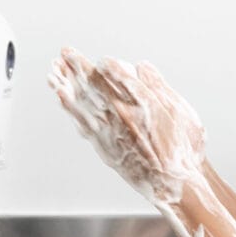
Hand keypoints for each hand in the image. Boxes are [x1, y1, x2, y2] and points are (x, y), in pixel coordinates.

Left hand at [48, 48, 206, 204]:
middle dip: (77, 66)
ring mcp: (109, 131)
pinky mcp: (103, 147)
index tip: (102, 60)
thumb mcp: (181, 111)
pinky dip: (70, 109)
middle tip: (65, 53)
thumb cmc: (181, 151)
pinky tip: (62, 100)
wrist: (173, 184)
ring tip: (54, 72)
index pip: (115, 73)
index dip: (105, 63)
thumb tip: (142, 67)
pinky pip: (81, 124)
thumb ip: (159, 86)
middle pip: (93, 84)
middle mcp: (122, 114)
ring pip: (82, 103)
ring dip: (66, 85)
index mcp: (142, 101)